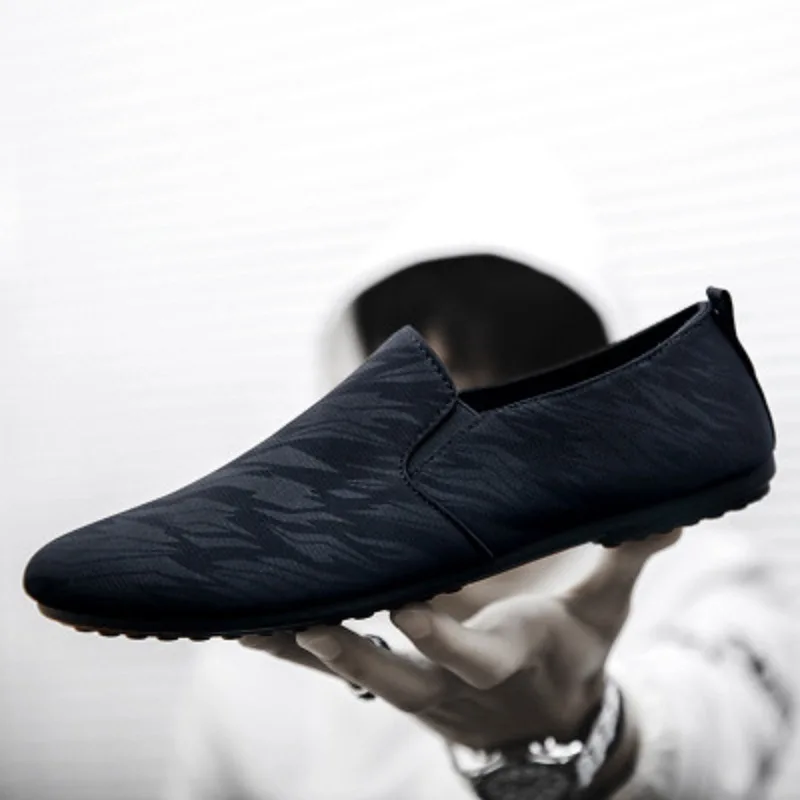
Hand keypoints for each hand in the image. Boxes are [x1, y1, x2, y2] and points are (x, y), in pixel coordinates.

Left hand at [242, 530, 680, 793]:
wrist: (544, 725)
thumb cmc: (572, 657)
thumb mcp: (602, 613)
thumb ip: (624, 562)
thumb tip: (667, 517)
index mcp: (502, 663)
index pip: (466, 656)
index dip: (438, 634)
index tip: (408, 604)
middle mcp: (446, 685)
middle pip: (390, 676)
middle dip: (347, 651)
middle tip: (304, 617)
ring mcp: (410, 687)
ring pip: (346, 673)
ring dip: (298, 646)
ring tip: (244, 614)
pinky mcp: (388, 678)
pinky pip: (330, 666)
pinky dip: (289, 646)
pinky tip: (246, 623)